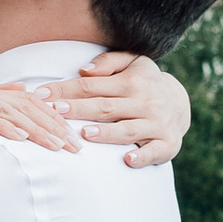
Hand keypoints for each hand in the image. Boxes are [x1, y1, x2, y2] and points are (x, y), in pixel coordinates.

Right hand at [0, 78, 80, 154]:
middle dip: (50, 125)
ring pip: (0, 108)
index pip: (22, 102)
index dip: (50, 117)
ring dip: (31, 128)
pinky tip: (18, 137)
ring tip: (54, 145)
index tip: (72, 138)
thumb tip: (23, 96)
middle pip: (18, 103)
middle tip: (73, 147)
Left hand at [51, 51, 192, 168]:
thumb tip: (83, 70)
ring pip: (126, 130)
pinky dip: (141, 156)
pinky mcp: (166, 144)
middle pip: (105, 107)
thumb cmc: (145, 83)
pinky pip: (153, 152)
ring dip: (105, 133)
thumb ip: (109, 61)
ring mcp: (156, 124)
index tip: (41, 95)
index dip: (65, 89)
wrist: (181, 105)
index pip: (92, 85)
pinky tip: (126, 159)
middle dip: (79, 109)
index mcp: (132, 81)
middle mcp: (144, 102)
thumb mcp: (134, 63)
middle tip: (55, 112)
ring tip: (84, 134)